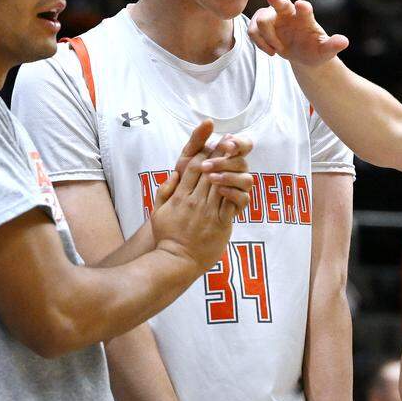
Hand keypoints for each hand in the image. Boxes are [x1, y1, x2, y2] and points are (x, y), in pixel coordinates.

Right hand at [151, 121, 236, 270]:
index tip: (213, 141)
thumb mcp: (157, 211)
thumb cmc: (167, 236)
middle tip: (230, 140)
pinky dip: (237, 190)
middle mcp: (194, 200)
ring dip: (231, 168)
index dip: (204, 152)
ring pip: (221, 183)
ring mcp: (208, 211)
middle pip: (209, 171)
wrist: (176, 260)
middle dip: (220, 154)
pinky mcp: (220, 223)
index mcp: (179, 196)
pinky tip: (243, 180)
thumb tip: (174, 173)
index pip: (193, 168)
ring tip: (239, 154)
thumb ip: (164, 191)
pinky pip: (231, 202)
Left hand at [166, 122, 254, 209]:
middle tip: (205, 166)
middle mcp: (238, 171)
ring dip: (229, 177)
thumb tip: (209, 121)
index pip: (245, 145)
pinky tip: (219, 191)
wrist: (180, 206)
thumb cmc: (185, 179)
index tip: (226, 145)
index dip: (240, 143)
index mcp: (229, 157)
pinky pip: (244, 198)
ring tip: (210, 179)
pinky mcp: (238, 205)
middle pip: (243, 162)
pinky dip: (232, 193)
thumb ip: (198, 138)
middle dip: (224, 162)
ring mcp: (239, 188)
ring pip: (247, 180)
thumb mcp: (188, 157)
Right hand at [249, 0, 348, 65]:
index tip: (302, 5)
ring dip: (267, 37)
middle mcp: (288, 13)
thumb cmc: (315, 49)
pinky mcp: (260, 26)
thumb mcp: (325, 51)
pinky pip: (252, 31)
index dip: (302, 7)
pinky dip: (260, 43)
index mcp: (305, 17)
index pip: (304, 9)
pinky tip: (271, 52)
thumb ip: (333, 45)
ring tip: (278, 51)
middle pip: (280, 2)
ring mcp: (273, 17)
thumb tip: (345, 42)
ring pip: (261, 20)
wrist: (303, 54)